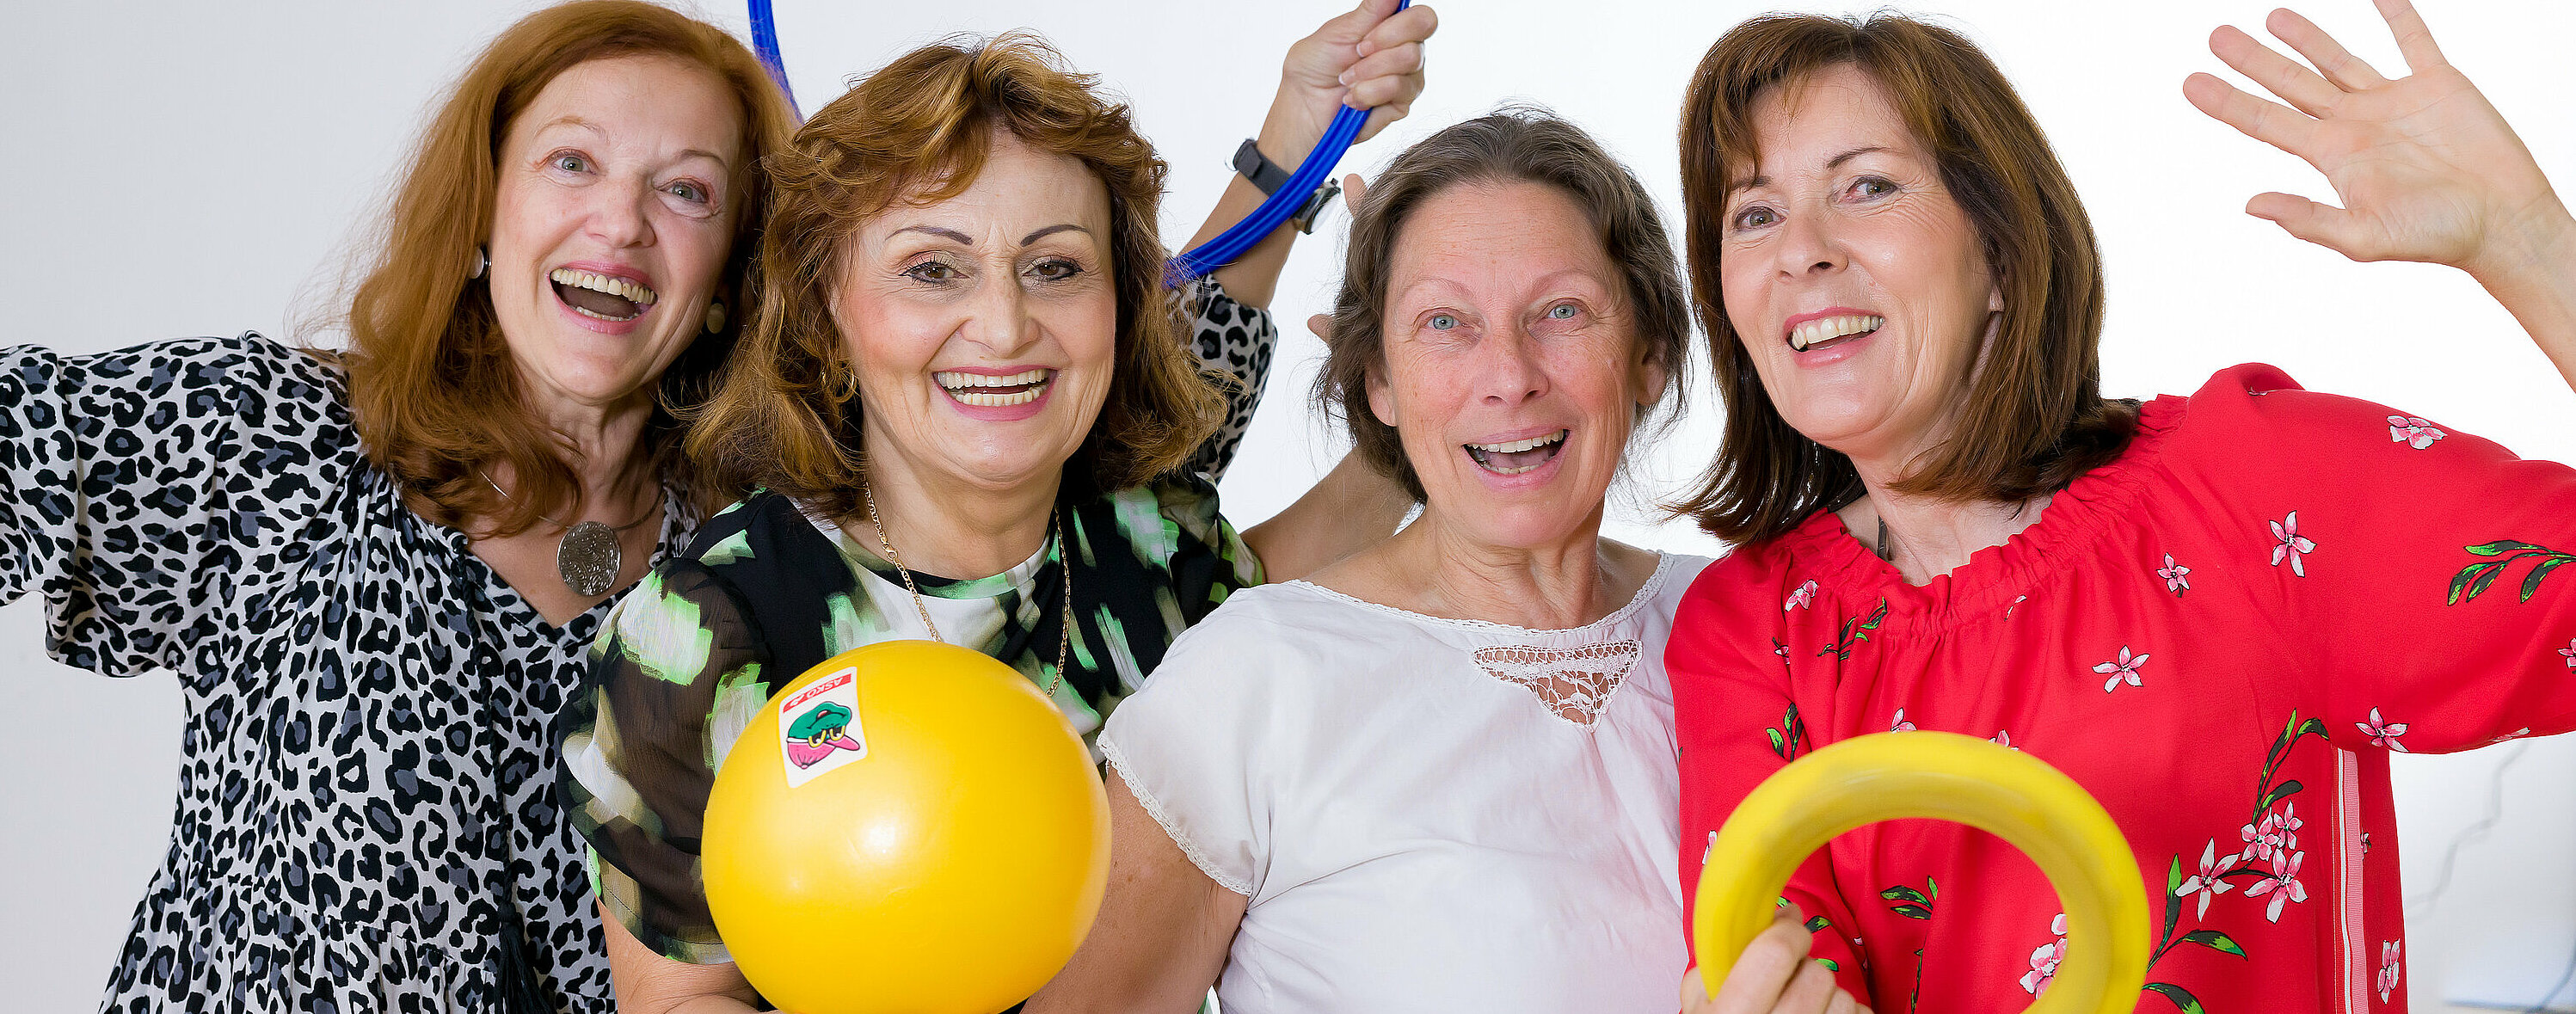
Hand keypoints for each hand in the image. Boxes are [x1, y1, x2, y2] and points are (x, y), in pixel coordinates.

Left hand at [1265, 0, 1437, 162]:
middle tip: (1354, 56)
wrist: (1304, 104)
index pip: (1421, 18)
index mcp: (1392, 29)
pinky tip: (1352, 99)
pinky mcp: (1401, 105)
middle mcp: (1406, 52)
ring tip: (1347, 80)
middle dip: (1379, 50)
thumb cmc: (1316, 66)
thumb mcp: (1339, 31)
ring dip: (1368, 72)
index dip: (1398, 26)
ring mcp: (1407, 79)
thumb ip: (1370, 10)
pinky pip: (1396, 90)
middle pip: (1419, 40)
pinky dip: (1367, 93)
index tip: (1365, 38)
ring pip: (1408, 64)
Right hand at [1679, 903, 1870, 1013]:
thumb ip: (1719, 963)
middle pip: (1817, 973)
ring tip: (1803, 1013)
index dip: (1787, 933)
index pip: (1777, 952)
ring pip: (1844, 996)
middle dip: (1805, 971)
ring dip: (1828, 997)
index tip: (1786, 932)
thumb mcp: (1700, 1007)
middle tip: (1786, 987)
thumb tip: (1777, 918)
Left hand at [2183, 0, 2569, 282]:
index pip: (2265, 121)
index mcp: (2332, 156)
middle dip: (2252, 60)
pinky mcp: (2437, 83)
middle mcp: (2354, 124)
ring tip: (2271, 17)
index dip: (2226, 102)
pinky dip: (2396, 15)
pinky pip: (2411, 40)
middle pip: (2290, 84)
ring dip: (2306, 38)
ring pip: (2337, 60)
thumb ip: (2307, 220)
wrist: (2501, 222)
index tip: (2189, 82)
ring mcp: (2393, 101)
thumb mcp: (2364, 237)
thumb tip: (2249, 204)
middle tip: (2215, 36)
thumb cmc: (2436, 237)